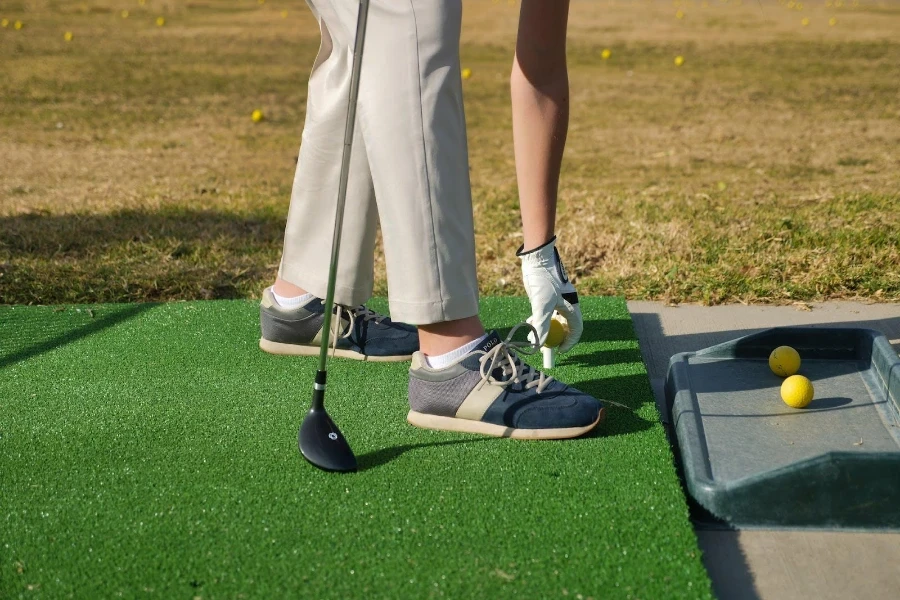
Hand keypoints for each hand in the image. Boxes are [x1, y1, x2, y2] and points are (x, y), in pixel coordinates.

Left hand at [517, 236, 582, 352]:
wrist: (537, 257)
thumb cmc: (543, 279)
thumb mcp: (541, 304)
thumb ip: (541, 325)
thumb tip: (539, 344)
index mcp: (572, 305)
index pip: (576, 329)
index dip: (569, 342)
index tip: (559, 352)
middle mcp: (567, 304)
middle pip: (565, 327)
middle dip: (555, 338)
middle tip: (543, 347)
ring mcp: (557, 300)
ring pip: (554, 321)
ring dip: (545, 329)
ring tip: (532, 333)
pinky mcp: (547, 296)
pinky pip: (546, 313)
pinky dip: (539, 319)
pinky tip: (530, 321)